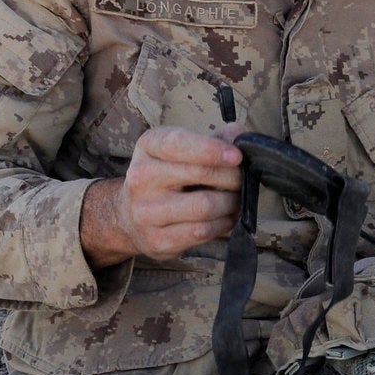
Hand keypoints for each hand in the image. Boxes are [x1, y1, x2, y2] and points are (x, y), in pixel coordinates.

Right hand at [81, 124, 244, 266]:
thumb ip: (216, 138)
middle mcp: (141, 177)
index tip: (237, 156)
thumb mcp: (185, 148)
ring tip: (234, 199)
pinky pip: (203, 232)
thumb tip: (242, 134)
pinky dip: (223, 223)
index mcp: (148, 147)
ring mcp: (146, 211)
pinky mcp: (157, 239)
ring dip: (231, 203)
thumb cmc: (169, 175)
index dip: (210, 149)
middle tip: (244, 179)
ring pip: (205, 206)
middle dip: (233, 177)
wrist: (130, 215)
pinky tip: (224, 216)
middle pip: (200, 175)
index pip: (178, 144)